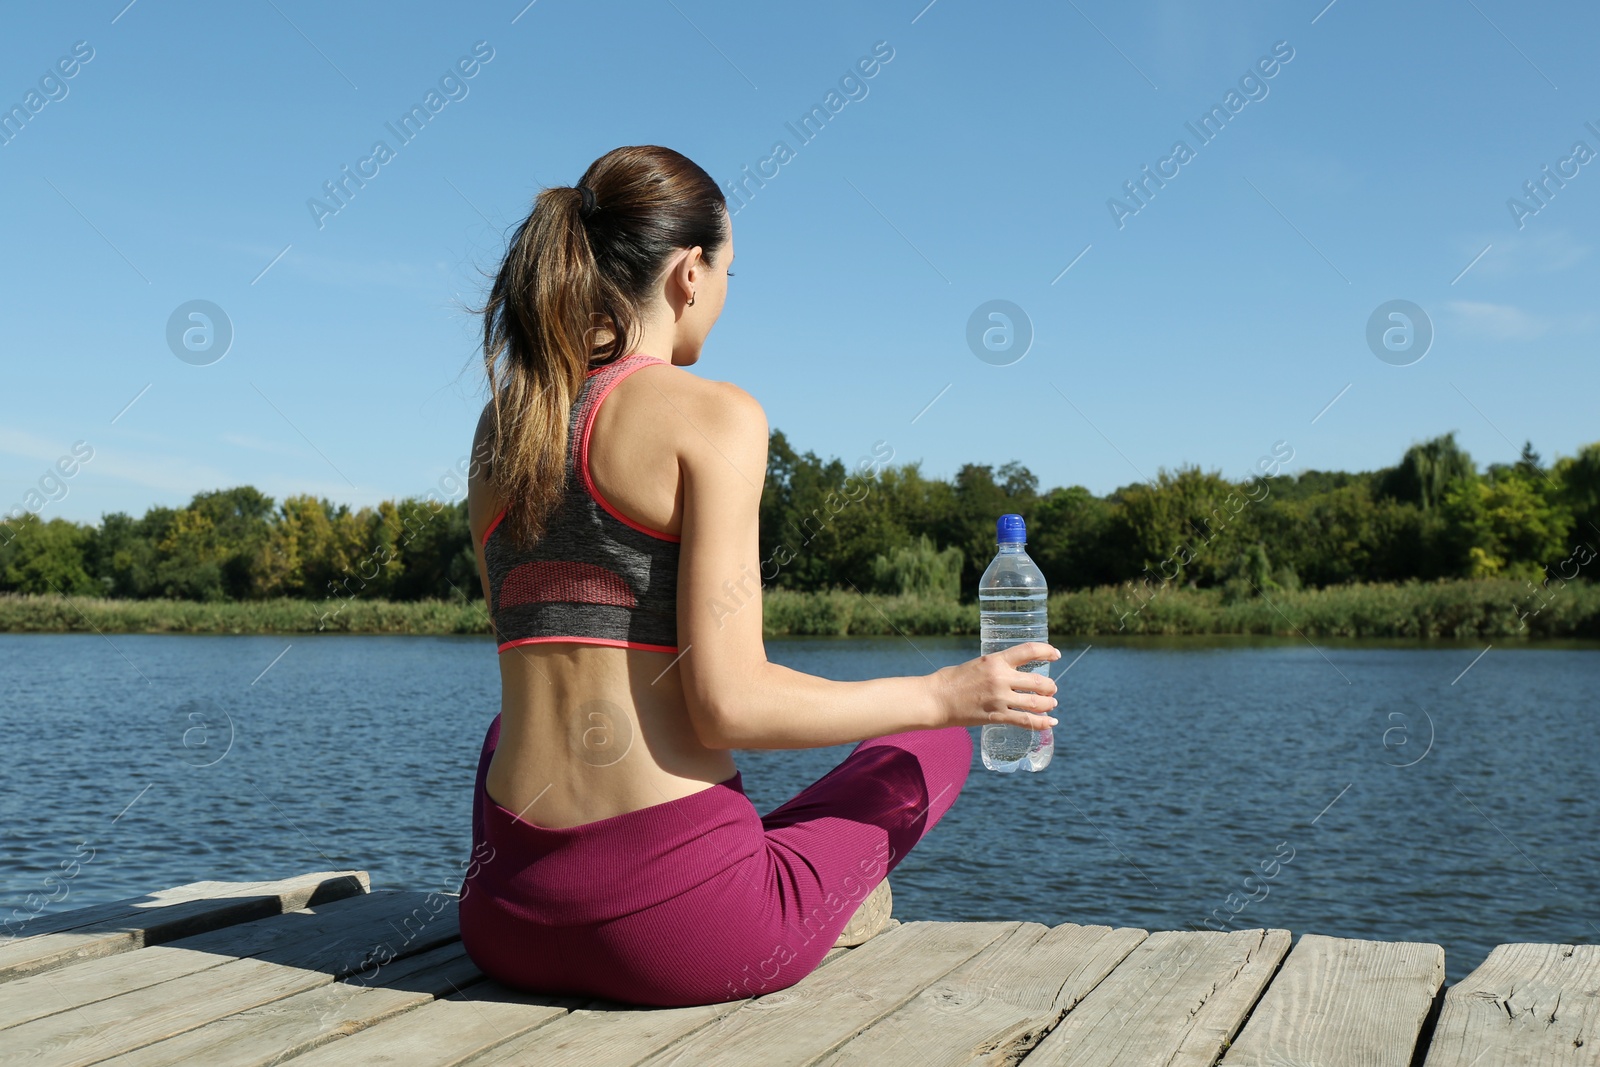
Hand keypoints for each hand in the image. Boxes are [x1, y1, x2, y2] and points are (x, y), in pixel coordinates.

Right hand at [930, 642, 1059, 730]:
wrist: (936, 699)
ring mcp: (999, 699)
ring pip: (1036, 703)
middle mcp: (1001, 678)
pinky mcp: (996, 716)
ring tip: (1051, 705)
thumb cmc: (951, 680)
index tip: (1056, 655)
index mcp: (995, 660)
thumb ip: (996, 667)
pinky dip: (1041, 723)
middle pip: (1038, 682)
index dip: (1047, 651)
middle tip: (1051, 690)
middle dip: (1050, 687)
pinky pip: (1025, 721)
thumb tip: (1011, 672)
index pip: (1029, 650)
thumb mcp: (977, 664)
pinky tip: (1050, 723)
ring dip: (1048, 704)